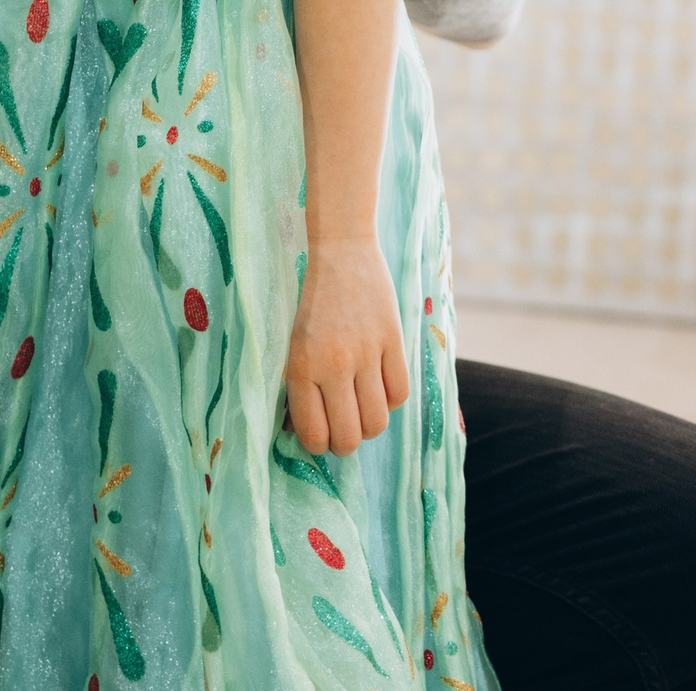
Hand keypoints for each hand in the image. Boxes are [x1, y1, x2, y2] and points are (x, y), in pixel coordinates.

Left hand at [284, 240, 410, 454]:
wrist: (341, 250)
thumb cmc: (313, 302)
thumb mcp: (295, 344)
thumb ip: (302, 388)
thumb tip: (306, 432)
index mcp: (303, 366)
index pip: (315, 434)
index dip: (319, 444)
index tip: (321, 434)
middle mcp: (334, 364)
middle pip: (349, 437)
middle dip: (346, 443)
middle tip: (344, 427)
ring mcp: (366, 353)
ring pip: (378, 423)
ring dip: (371, 424)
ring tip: (363, 408)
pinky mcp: (393, 340)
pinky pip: (400, 395)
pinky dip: (391, 399)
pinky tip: (380, 384)